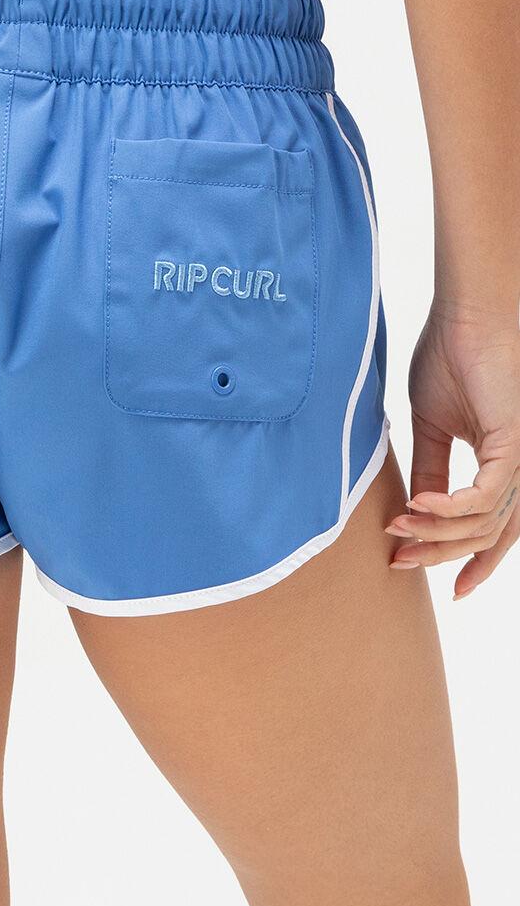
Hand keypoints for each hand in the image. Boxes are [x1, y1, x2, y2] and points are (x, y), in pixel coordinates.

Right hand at [386, 306, 519, 597]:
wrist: (467, 314)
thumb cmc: (451, 355)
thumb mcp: (433, 426)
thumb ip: (430, 469)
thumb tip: (417, 511)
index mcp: (506, 463)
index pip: (498, 528)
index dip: (476, 563)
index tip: (451, 591)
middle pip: (491, 536)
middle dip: (443, 556)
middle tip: (399, 561)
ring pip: (485, 524)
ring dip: (435, 533)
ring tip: (396, 528)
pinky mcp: (516, 446)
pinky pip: (483, 498)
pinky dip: (447, 509)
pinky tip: (417, 508)